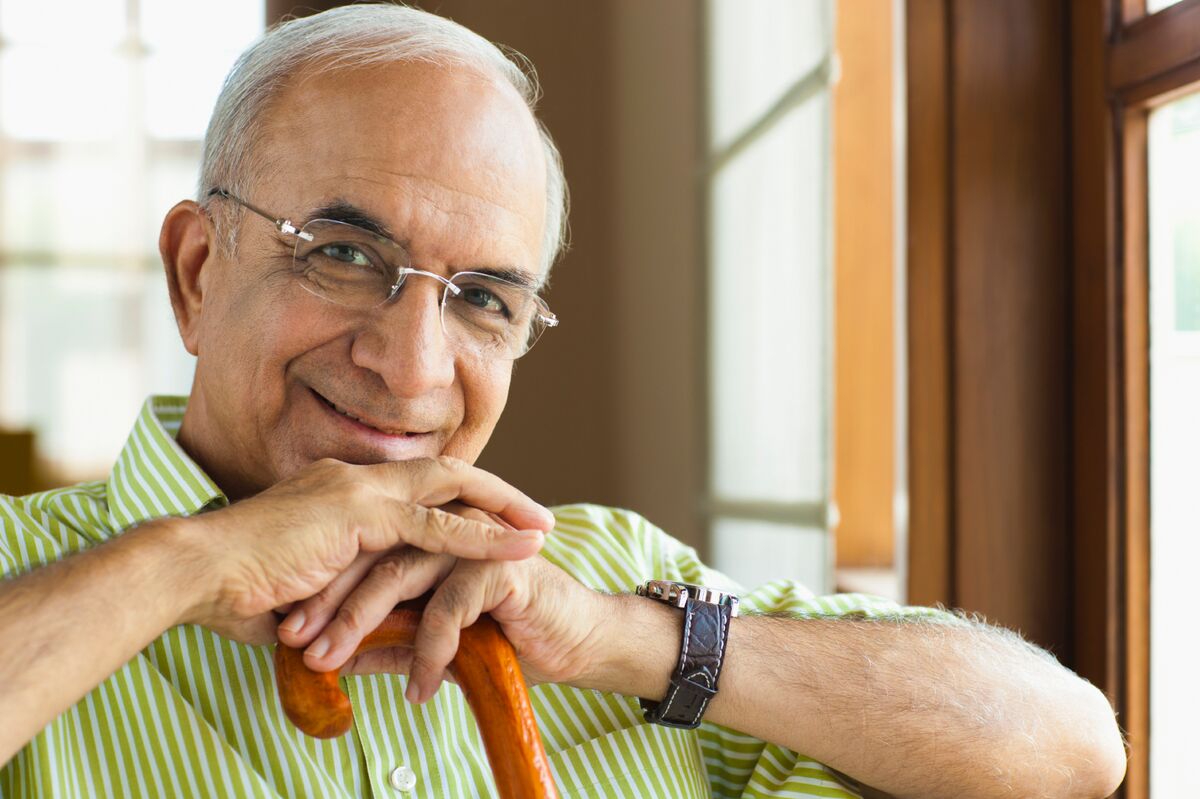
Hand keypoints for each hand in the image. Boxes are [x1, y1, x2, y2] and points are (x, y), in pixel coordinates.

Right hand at [172, 457, 554, 644]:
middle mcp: (352, 480)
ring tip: (544, 527)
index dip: (456, 501)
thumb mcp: (309, 600)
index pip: (413, 488)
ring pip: (449, 489)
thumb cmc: (235, 590)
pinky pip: (434, 525)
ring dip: (502, 508)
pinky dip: (480, 536)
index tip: (494, 519)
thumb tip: (380, 645)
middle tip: (537, 515)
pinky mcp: (357, 513)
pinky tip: (518, 546)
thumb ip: (350, 612)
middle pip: (443, 472)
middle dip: (495, 492)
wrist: (193, 574)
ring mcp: (355, 490)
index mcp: (340, 491)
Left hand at [277, 538, 609, 702]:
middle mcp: (444, 528)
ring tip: (332, 663)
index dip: (322, 590)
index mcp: (425, 534)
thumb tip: (339, 660)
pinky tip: (418, 688)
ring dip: (360, 621)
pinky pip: (447, 607)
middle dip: (329, 601)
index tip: (286, 633)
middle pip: (370, 553)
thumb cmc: (508, 638)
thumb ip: (389, 643)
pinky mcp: (498, 566)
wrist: (575, 644)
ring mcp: (471, 541)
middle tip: (298, 645)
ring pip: (400, 573)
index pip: (359, 551)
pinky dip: (428, 650)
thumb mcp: (433, 645)